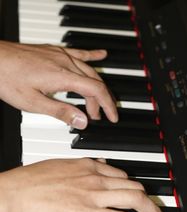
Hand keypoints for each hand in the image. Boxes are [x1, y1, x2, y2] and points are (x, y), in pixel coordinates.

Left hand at [0, 41, 117, 128]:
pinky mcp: (55, 51)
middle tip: (97, 117)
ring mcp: (61, 55)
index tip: (111, 117)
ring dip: (96, 87)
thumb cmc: (9, 79)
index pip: (95, 90)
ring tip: (95, 102)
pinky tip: (102, 55)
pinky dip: (93, 56)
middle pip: (94, 82)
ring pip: (88, 71)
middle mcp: (66, 63)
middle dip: (100, 101)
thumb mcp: (34, 103)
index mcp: (63, 77)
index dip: (107, 105)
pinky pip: (80, 53)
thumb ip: (61, 111)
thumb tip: (83, 121)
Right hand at [0, 158, 164, 211]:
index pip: (121, 174)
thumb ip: (78, 169)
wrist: (14, 193)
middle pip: (133, 185)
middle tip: (154, 209)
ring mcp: (94, 194)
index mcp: (87, 165)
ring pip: (135, 199)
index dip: (133, 186)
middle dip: (148, 199)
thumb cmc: (29, 182)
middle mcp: (95, 177)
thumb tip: (94, 167)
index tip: (138, 194)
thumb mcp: (58, 167)